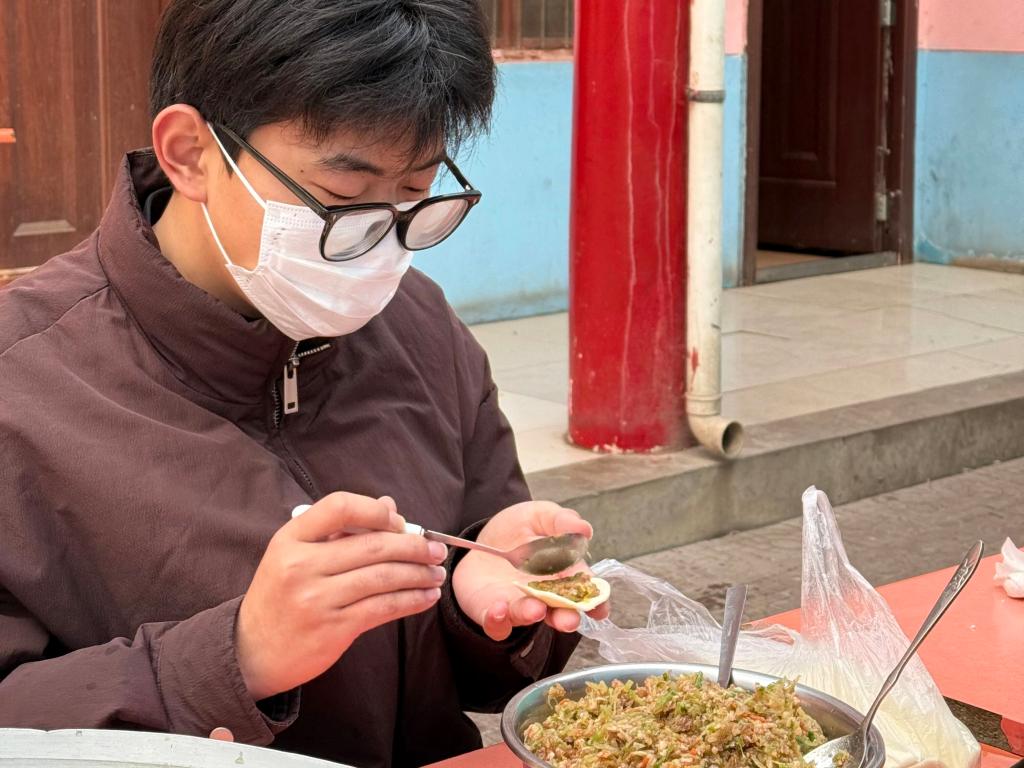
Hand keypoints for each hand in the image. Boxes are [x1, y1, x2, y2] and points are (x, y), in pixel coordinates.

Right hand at [236, 493, 447, 699]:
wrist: (252, 651)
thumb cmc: (282, 595)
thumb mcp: (297, 554)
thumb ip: (341, 530)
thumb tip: (390, 506)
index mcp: (290, 538)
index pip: (340, 507)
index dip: (376, 511)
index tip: (399, 522)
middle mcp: (301, 566)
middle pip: (372, 545)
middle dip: (414, 545)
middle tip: (437, 549)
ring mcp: (316, 599)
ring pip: (383, 577)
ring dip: (419, 574)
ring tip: (437, 573)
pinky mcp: (333, 629)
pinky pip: (383, 608)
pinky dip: (411, 600)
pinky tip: (426, 597)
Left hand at [452, 501, 609, 640]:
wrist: (481, 542)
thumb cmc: (518, 529)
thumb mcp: (540, 516)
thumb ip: (561, 520)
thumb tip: (584, 529)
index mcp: (562, 574)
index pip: (583, 589)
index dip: (595, 600)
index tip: (600, 608)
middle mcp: (544, 595)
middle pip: (560, 611)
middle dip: (566, 618)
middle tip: (569, 619)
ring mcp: (518, 605)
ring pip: (528, 617)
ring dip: (531, 615)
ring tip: (534, 609)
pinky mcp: (493, 612)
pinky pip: (496, 624)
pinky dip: (497, 620)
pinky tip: (498, 610)